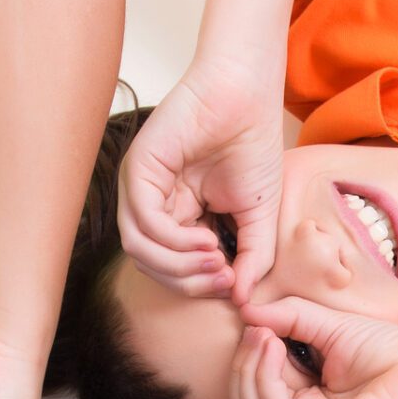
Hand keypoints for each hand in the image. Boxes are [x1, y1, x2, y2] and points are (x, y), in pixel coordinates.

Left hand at [118, 58, 287, 298]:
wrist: (247, 96)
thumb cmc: (253, 145)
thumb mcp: (259, 216)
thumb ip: (254, 258)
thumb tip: (245, 302)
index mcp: (176, 214)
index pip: (171, 266)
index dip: (199, 285)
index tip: (234, 286)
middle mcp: (153, 203)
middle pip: (152, 265)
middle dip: (189, 282)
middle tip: (226, 278)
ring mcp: (141, 188)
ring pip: (141, 251)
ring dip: (181, 266)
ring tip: (217, 259)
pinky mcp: (138, 172)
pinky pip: (145, 224)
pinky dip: (175, 242)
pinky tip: (206, 238)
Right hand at [230, 298, 397, 398]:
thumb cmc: (393, 351)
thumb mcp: (328, 327)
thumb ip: (288, 319)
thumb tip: (245, 310)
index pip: (253, 398)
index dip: (246, 359)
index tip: (254, 321)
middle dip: (241, 367)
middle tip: (256, 329)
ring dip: (249, 372)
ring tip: (264, 336)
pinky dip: (266, 379)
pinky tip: (275, 349)